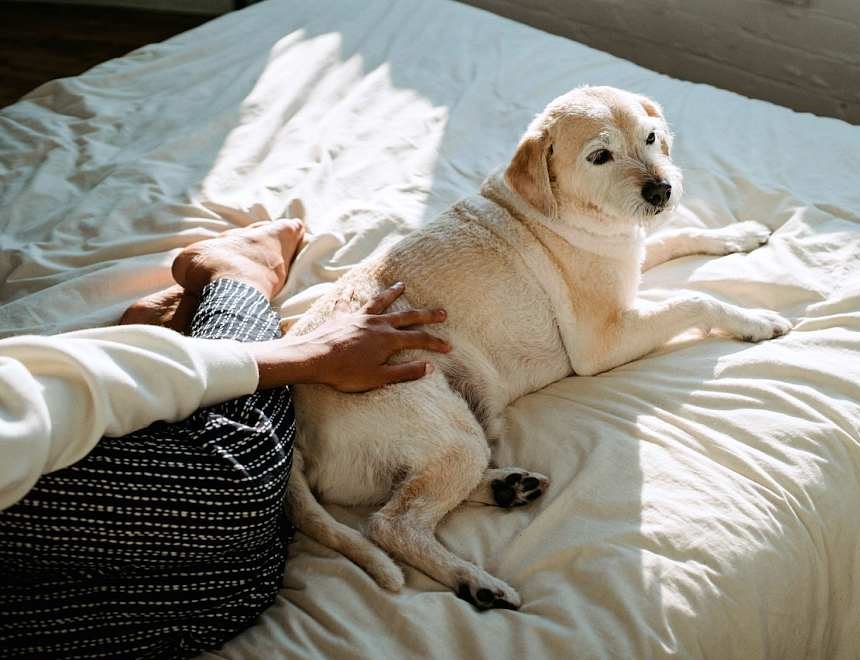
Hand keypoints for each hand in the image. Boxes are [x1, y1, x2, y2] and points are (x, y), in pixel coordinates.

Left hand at [247, 283, 450, 391]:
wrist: (313, 358)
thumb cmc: (345, 372)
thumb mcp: (379, 378)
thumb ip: (405, 372)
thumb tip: (429, 367)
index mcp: (388, 340)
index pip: (419, 339)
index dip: (435, 342)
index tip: (449, 346)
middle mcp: (377, 323)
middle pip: (406, 316)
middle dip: (426, 314)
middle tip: (441, 311)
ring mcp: (358, 317)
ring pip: (380, 302)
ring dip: (392, 293)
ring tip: (402, 285)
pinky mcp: (341, 317)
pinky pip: (347, 303)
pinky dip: (350, 295)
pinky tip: (349, 289)